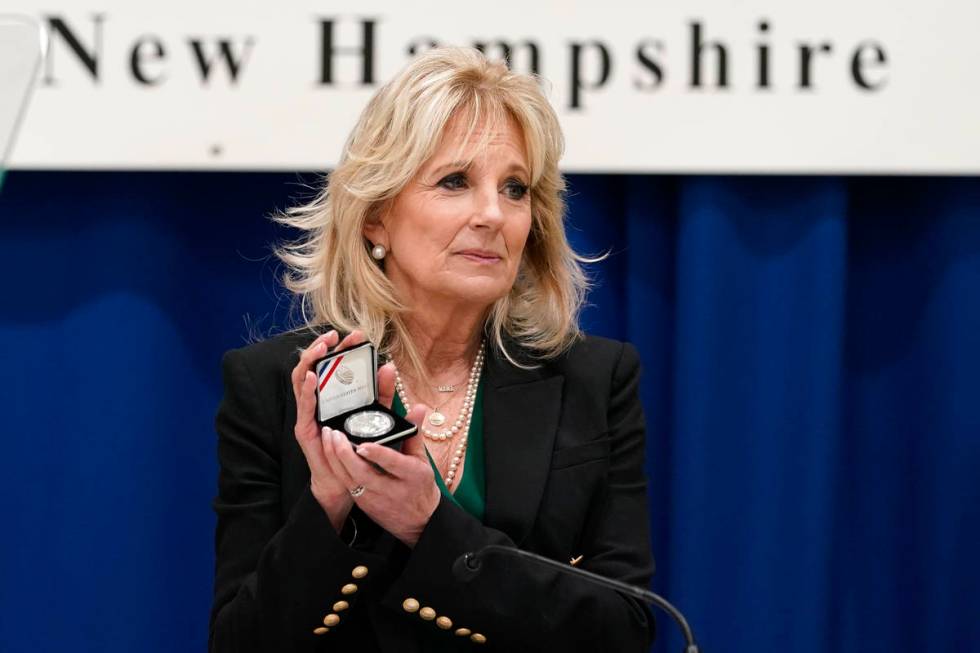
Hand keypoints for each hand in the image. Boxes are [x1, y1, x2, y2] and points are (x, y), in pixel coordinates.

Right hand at [291, 329, 365, 531]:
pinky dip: (307, 389)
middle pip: (315, 366)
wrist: (348, 481)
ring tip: (322, 347)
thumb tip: (389, 367)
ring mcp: (308, 413)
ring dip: (310, 361)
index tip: (355, 335)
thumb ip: (381, 395)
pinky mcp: (305, 428)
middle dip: (323, 347)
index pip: (331, 364)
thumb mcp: (374, 416)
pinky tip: (314, 376)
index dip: (340, 347)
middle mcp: (317, 400)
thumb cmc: (359, 448)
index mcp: (332, 394)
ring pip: (302, 380)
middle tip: (336, 334)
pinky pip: (303, 405)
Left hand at [327, 405, 438, 547]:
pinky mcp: (364, 505)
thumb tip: (419, 408)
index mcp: (412, 476)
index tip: (363, 444)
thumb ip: (414, 434)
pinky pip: (346, 485)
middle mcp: (392, 490)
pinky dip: (336, 469)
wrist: (419, 522)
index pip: (393, 464)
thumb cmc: (421, 487)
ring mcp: (375, 499)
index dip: (377, 455)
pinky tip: (329, 453)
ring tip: (328, 438)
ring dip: (336, 459)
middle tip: (335, 434)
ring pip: (350, 480)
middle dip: (345, 454)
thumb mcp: (422, 461)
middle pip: (364, 473)